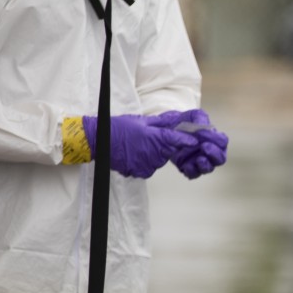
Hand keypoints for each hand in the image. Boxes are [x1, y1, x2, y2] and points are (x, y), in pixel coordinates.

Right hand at [82, 113, 197, 178]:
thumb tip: (177, 120)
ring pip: (159, 160)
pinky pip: (149, 167)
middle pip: (169, 151)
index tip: (194, 140)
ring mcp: (147, 165)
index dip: (187, 140)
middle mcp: (154, 153)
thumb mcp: (142, 120)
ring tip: (139, 146)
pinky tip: (135, 154)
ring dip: (154, 154)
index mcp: (156, 138)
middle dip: (165, 146)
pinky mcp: (140, 172)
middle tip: (151, 139)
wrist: (98, 141)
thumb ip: (161, 123)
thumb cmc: (119, 127)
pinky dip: (145, 162)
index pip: (178, 141)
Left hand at [168, 109, 228, 178]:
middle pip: (220, 159)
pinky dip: (192, 171)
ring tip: (200, 159)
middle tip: (205, 147)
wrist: (169, 129)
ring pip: (208, 168)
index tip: (203, 133)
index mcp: (214, 139)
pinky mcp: (188, 167)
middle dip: (215, 154)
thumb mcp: (194, 115)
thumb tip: (204, 127)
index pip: (222, 142)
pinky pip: (193, 174)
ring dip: (205, 165)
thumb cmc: (185, 122)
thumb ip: (200, 118)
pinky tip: (187, 165)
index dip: (215, 139)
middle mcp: (210, 152)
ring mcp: (199, 161)